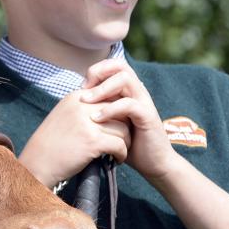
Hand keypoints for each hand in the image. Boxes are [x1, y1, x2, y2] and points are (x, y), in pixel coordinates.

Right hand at [18, 90, 130, 187]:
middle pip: (120, 111)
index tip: (115, 128)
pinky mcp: (93, 141)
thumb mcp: (64, 117)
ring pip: (123, 129)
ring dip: (125, 142)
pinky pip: (120, 145)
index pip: (110, 97)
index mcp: (77, 97)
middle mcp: (83, 106)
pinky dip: (121, 154)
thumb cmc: (50, 144)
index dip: (117, 114)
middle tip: (121, 140)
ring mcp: (88, 123)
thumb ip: (84, 110)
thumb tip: (110, 110)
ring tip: (118, 152)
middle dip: (124, 127)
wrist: (36, 164)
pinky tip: (115, 160)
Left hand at [81, 59, 176, 180]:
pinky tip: (96, 119)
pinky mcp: (148, 116)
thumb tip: (74, 102)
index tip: (81, 88)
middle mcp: (138, 92)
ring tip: (86, 102)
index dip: (96, 70)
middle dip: (98, 73)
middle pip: (120, 66)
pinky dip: (110, 109)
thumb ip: (99, 110)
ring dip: (102, 89)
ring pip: (125, 79)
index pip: (114, 65)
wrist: (153, 163)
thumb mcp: (110, 123)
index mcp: (129, 90)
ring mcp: (144, 102)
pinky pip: (129, 104)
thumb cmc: (129, 143)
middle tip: (82, 91)